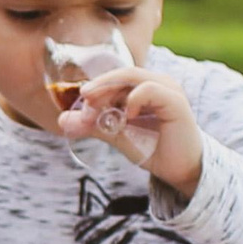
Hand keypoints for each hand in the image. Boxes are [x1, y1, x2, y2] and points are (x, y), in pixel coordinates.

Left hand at [58, 66, 203, 195]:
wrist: (180, 169)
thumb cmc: (153, 147)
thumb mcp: (116, 135)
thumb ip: (93, 125)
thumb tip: (63, 121)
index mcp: (144, 86)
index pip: (114, 78)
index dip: (95, 88)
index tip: (80, 107)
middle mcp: (157, 82)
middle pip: (120, 74)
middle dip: (98, 86)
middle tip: (83, 100)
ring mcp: (167, 89)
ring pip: (132, 76)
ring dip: (109, 90)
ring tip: (96, 108)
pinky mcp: (175, 101)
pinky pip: (150, 89)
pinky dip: (133, 98)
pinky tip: (125, 115)